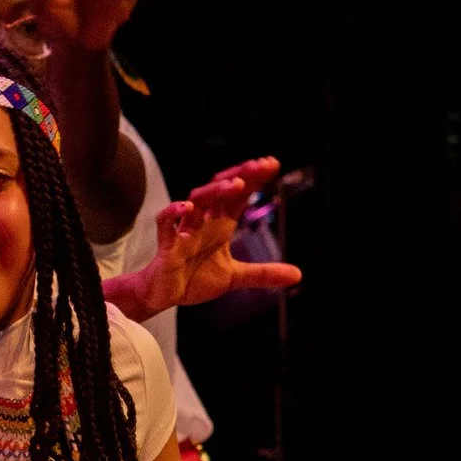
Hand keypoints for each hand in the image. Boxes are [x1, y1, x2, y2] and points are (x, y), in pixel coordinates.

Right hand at [106, 164, 302, 318]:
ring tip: (236, 184)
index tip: (272, 164)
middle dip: (239, 176)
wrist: (163, 295)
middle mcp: (203, 222)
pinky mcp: (166, 246)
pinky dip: (174, 214)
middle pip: (219, 190)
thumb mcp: (234, 277)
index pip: (238, 195)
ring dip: (215, 191)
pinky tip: (186, 207)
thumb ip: (263, 274)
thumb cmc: (193, 278)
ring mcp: (184, 231)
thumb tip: (297, 275)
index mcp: (219, 224)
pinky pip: (166, 224)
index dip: (254, 179)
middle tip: (260, 166)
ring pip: (197, 201)